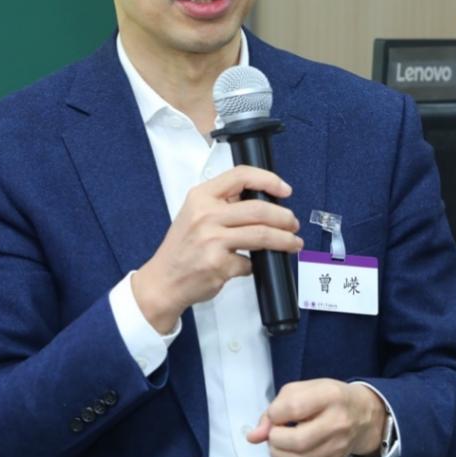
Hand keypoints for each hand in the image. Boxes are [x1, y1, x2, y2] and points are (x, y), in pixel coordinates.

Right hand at [131, 165, 301, 332]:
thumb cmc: (181, 249)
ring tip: (293, 243)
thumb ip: (222, 204)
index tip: (284, 190)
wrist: (163, 281)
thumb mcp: (194, 214)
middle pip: (259, 209)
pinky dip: (257, 264)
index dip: (269, 179)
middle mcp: (206, 215)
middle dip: (284, 217)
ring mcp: (212, 240)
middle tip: (292, 223)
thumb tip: (262, 200)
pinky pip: (251, 262)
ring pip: (263, 235)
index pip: (240, 175)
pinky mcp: (219, 265)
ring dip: (285, 240)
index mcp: (200, 197)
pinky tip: (255, 264)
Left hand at [246, 379, 387, 456]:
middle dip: (275, 439)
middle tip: (273, 433)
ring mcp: (338, 447)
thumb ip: (275, 408)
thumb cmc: (326, 397)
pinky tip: (284, 455)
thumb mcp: (301, 389)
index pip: (294, 407)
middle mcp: (338, 423)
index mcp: (329, 396)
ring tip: (277, 444)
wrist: (362, 414)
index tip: (275, 414)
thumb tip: (254, 435)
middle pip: (298, 441)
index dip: (275, 414)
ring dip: (278, 455)